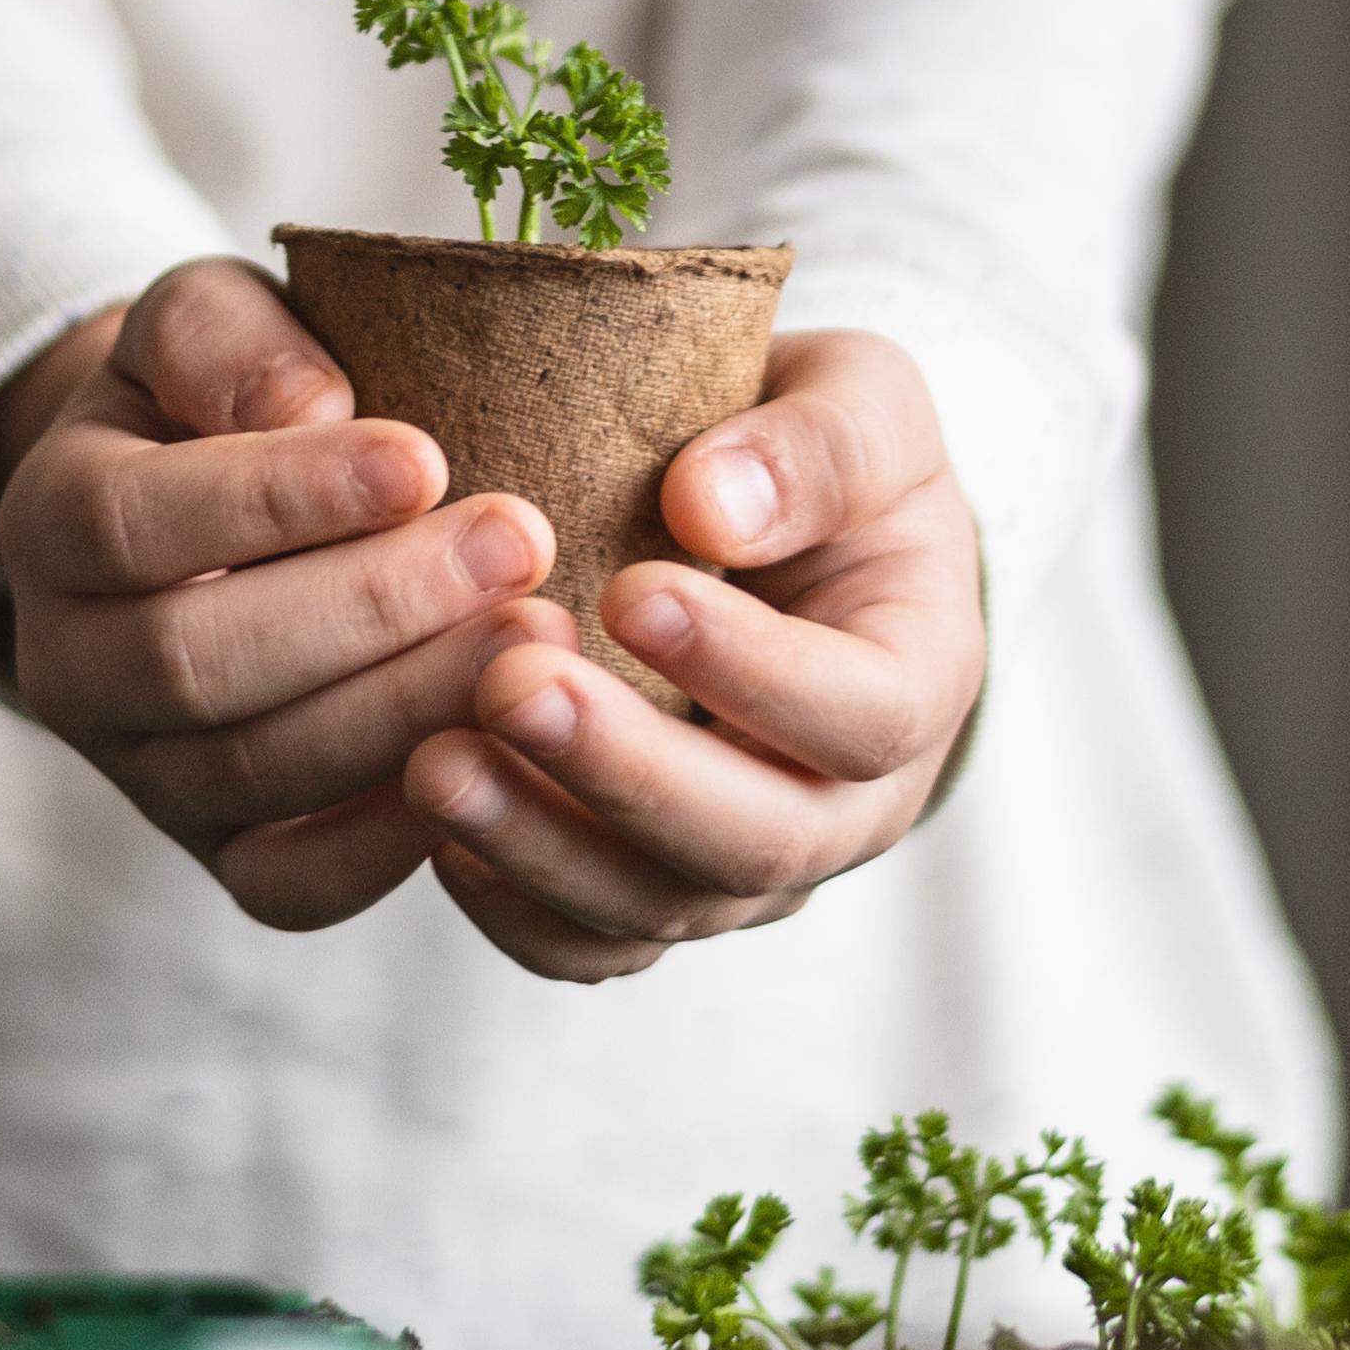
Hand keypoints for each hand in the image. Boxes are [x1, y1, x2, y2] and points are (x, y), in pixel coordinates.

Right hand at [0, 260, 578, 928]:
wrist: (214, 512)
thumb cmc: (229, 395)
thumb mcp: (208, 319)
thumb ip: (228, 337)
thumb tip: (310, 401)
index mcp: (51, 519)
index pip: (138, 522)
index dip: (280, 498)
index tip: (426, 458)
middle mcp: (66, 662)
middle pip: (195, 662)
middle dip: (371, 605)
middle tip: (522, 542)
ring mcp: (137, 772)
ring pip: (251, 772)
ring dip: (407, 708)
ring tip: (543, 636)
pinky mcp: (216, 851)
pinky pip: (285, 885)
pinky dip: (384, 844)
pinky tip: (492, 764)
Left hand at [398, 332, 985, 982]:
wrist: (779, 531)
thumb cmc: (821, 460)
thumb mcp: (860, 406)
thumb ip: (812, 449)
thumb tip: (710, 508)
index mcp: (918, 681)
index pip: (859, 716)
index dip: (752, 672)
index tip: (629, 593)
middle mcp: (850, 807)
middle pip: (757, 841)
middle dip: (626, 775)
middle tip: (509, 687)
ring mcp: (752, 867)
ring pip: (661, 907)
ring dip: (541, 846)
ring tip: (431, 762)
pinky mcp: (659, 892)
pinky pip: (594, 944)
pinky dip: (515, 907)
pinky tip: (436, 834)